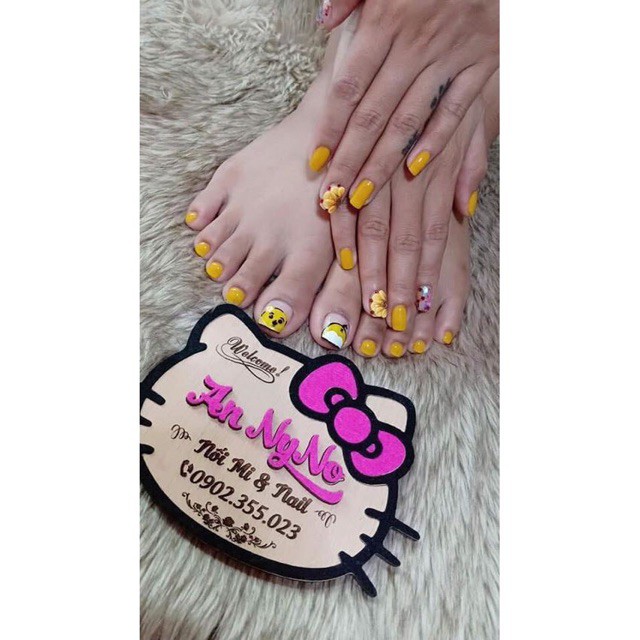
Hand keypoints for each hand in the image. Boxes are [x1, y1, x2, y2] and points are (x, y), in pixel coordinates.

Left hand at [310, 0, 497, 213]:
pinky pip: (455, 110)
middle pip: (374, 114)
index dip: (330, 126)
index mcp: (386, 19)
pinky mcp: (481, 64)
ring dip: (383, 163)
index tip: (316, 161)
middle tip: (333, 195)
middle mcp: (415, 43)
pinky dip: (436, 140)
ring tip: (362, 196)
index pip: (349, 85)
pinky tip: (413, 170)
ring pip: (409, 120)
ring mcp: (450, 56)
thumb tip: (325, 19)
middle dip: (351, 159)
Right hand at [356, 71, 498, 344]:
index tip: (413, 312)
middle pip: (399, 239)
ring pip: (369, 222)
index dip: (420, 275)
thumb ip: (469, 167)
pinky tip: (334, 256)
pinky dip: (336, 221)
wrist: (428, 23)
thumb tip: (465, 209)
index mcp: (440, 170)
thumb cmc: (451, 79)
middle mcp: (409, 171)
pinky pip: (341, 190)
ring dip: (363, 266)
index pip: (431, 235)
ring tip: (355, 303)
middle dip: (392, 285)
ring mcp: (380, 161)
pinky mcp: (354, 151)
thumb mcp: (473, 120)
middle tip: (386, 323)